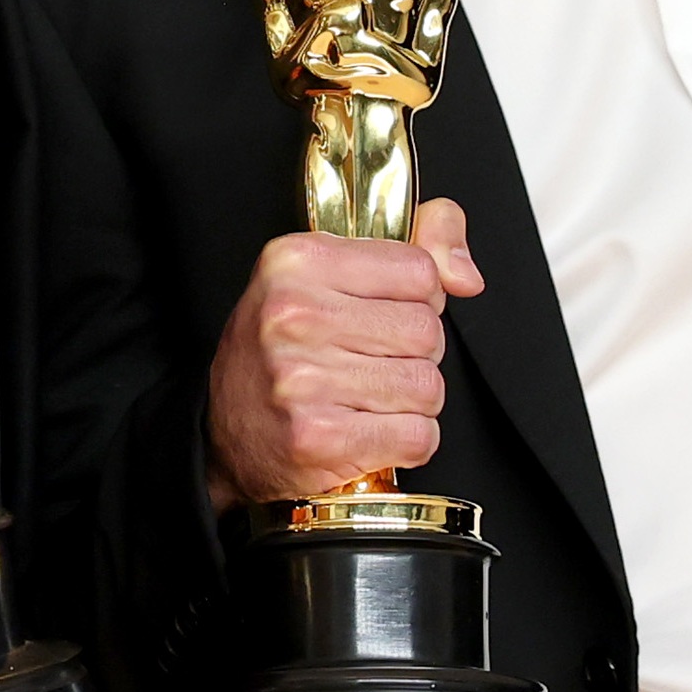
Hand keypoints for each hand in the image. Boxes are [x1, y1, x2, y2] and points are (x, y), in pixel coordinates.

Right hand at [206, 200, 485, 511]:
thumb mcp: (325, 276)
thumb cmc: (281, 352)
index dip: (414, 299)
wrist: (225, 437)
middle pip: (427, 330)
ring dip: (410, 402)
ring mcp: (303, 379)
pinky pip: (417, 436)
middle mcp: (293, 314)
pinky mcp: (319, 437)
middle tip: (367, 361)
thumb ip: (413, 249)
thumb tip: (466, 275)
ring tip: (365, 398)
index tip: (378, 313)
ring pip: (428, 386)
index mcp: (295, 261)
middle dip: (413, 353)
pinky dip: (406, 442)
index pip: (419, 270)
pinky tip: (369, 432)